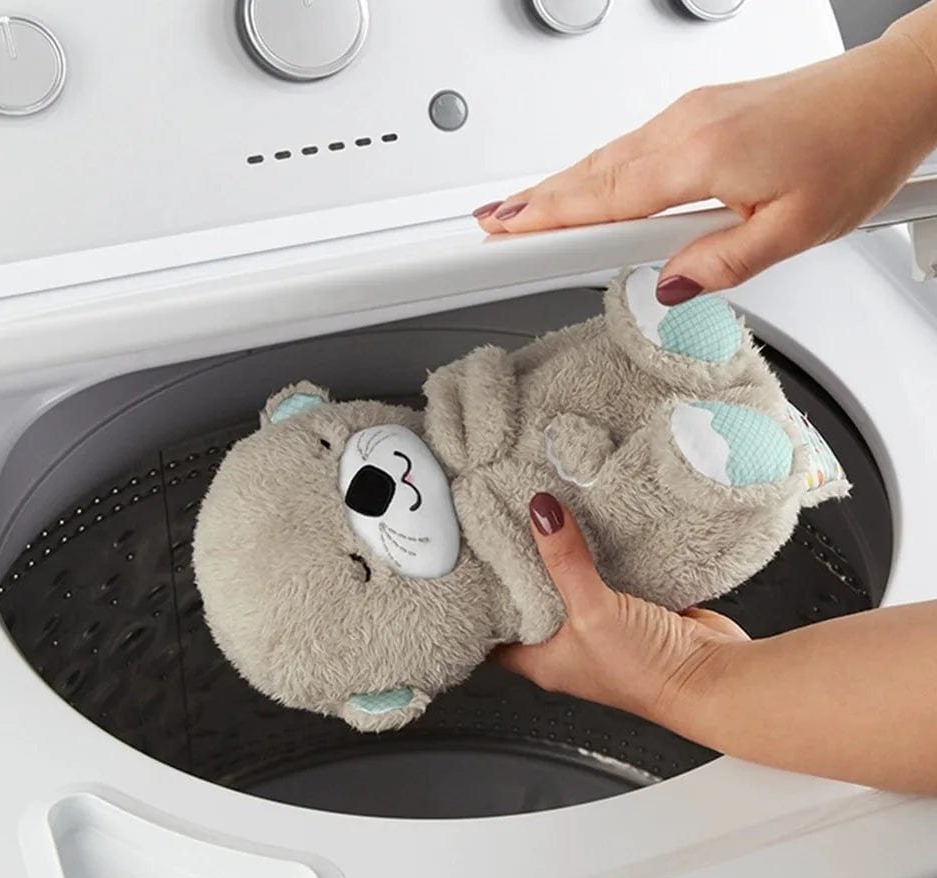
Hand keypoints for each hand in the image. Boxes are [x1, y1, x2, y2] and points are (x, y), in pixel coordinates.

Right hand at [474, 30, 936, 303]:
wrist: (892, 93)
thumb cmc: (854, 149)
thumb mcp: (795, 231)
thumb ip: (721, 264)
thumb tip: (665, 287)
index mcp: (698, 158)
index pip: (597, 200)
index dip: (540, 220)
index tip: (495, 236)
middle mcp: (683, 129)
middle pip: (586, 176)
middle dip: (530, 203)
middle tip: (482, 229)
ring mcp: (687, 115)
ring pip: (603, 160)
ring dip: (556, 187)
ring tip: (516, 212)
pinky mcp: (697, 112)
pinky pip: (627, 148)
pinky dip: (591, 172)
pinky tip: (580, 187)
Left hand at [493, 494, 748, 723]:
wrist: (711, 678)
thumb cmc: (646, 673)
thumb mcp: (591, 612)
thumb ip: (564, 560)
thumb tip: (541, 514)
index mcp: (543, 662)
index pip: (493, 634)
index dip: (479, 603)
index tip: (470, 563)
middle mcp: (569, 648)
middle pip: (532, 602)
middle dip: (522, 568)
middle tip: (506, 526)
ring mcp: (603, 629)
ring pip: (573, 585)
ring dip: (565, 557)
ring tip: (547, 518)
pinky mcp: (635, 611)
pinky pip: (612, 576)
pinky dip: (605, 554)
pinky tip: (598, 527)